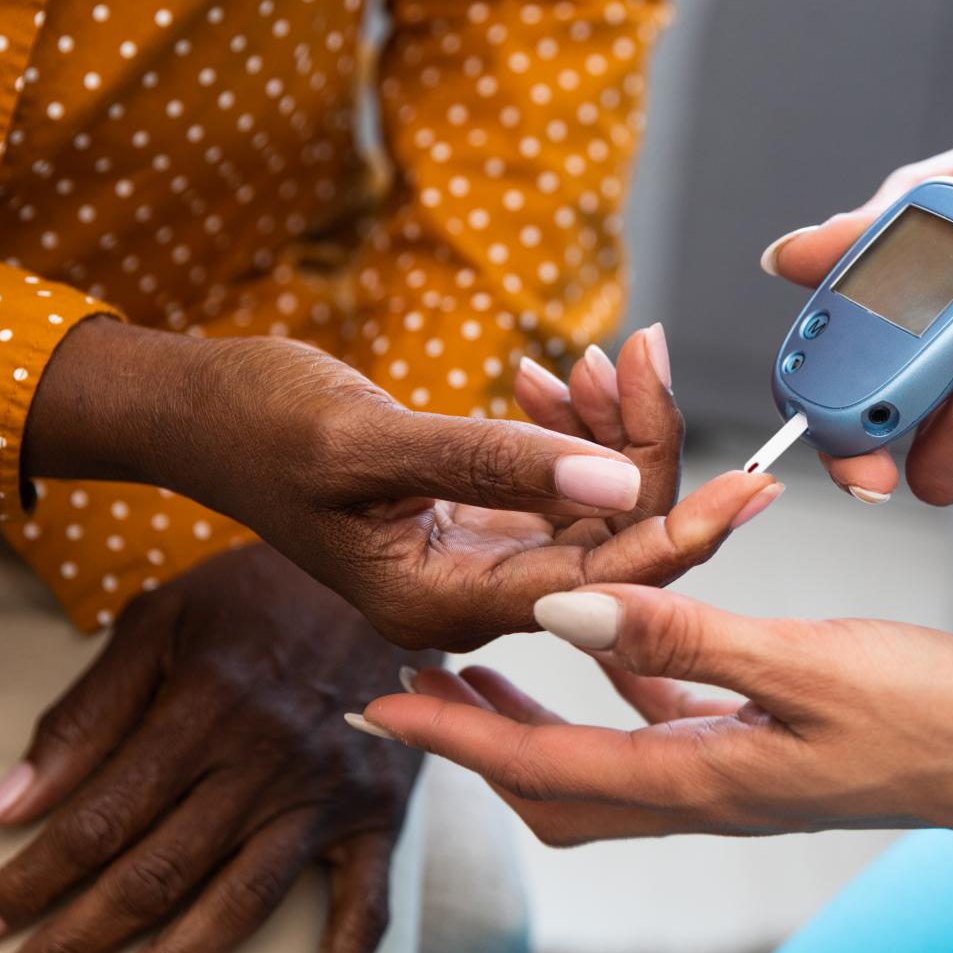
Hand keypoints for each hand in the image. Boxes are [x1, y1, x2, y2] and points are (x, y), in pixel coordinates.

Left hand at [0, 544, 423, 952]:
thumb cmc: (262, 591)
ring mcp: (329, 795)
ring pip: (238, 905)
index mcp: (209, 704)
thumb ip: (86, 713)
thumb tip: (5, 807)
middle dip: (69, 944)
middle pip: (155, 874)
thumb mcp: (163, 621)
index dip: (31, 880)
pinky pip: (362, 913)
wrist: (388, 568)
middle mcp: (269, 758)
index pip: (100, 818)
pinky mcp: (379, 818)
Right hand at [26, 320, 779, 650]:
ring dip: (607, 423)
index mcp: (446, 603)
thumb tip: (619, 485)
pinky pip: (561, 479)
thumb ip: (495, 464)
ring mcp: (478, 558)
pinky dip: (569, 423)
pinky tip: (552, 373)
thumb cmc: (259, 423)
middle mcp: (473, 595)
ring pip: (595, 502)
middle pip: (614, 539)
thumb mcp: (371, 441)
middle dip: (644, 445)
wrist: (196, 410)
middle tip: (648, 350)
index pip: (603, 582)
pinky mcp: (477, 517)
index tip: (756, 484)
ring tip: (597, 352)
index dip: (686, 531)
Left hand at [359, 586, 952, 846]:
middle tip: (413, 687)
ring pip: (601, 764)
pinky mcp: (770, 751)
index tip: (383, 703)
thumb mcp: (808, 660)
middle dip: (475, 741)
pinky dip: (616, 694)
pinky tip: (615, 641)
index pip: (543, 766)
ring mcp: (739, 778)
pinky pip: (663, 732)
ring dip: (533, 719)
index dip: (454, 734)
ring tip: (484, 660)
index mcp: (704, 782)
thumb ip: (684, 632)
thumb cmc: (938, 710)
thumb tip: (563, 608)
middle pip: (554, 790)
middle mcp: (708, 795)